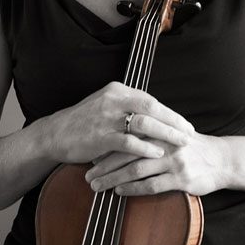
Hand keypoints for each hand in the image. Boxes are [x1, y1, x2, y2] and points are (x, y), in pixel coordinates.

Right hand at [50, 81, 194, 164]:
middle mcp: (113, 100)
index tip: (185, 123)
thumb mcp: (106, 106)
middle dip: (173, 121)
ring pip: (143, 122)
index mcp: (117, 91)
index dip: (170, 112)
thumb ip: (128, 108)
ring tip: (180, 143)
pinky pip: (128, 141)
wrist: (55, 134)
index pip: (150, 99)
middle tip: (189, 133)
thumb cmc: (83, 123)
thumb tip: (155, 118)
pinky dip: (145, 147)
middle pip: (151, 107)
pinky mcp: (100, 136)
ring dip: (165, 133)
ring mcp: (106, 118)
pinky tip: (157, 153)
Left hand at [85, 131, 227, 196]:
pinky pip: (152, 185)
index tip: (90, 154)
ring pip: (136, 169)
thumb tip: (122, 138)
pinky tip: (120, 192)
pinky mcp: (181, 178)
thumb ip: (151, 133)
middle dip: (104, 164)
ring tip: (98, 186)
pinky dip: (133, 189)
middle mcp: (165, 142)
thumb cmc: (193, 148)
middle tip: (87, 174)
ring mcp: (173, 160)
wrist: (223, 159)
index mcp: (161, 128)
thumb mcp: (172, 134)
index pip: (127, 134)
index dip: (107, 145)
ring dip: (113, 179)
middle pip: (127, 152)